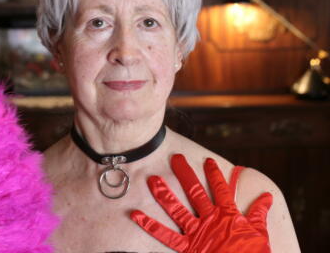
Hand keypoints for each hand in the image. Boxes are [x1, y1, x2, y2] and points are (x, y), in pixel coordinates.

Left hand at [130, 154, 272, 252]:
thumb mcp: (260, 233)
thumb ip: (259, 213)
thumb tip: (267, 196)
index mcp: (229, 215)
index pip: (220, 189)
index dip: (214, 174)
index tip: (207, 160)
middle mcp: (211, 219)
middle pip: (195, 192)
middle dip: (185, 174)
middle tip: (175, 158)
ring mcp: (198, 232)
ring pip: (177, 209)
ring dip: (164, 194)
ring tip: (151, 180)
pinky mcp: (188, 247)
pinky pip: (166, 235)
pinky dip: (150, 225)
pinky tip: (135, 215)